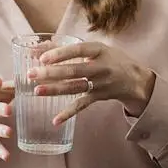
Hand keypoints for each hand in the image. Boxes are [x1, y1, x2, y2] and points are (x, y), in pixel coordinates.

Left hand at [27, 40, 156, 122]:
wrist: (136, 80)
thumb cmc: (110, 59)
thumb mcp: (96, 49)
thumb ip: (69, 48)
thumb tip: (40, 47)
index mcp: (99, 50)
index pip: (78, 50)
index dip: (60, 54)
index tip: (42, 58)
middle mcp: (101, 67)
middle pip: (74, 70)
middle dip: (51, 73)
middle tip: (31, 74)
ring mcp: (101, 84)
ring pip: (75, 87)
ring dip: (55, 90)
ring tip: (36, 91)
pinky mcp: (99, 97)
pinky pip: (82, 105)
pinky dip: (69, 113)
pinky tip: (55, 120)